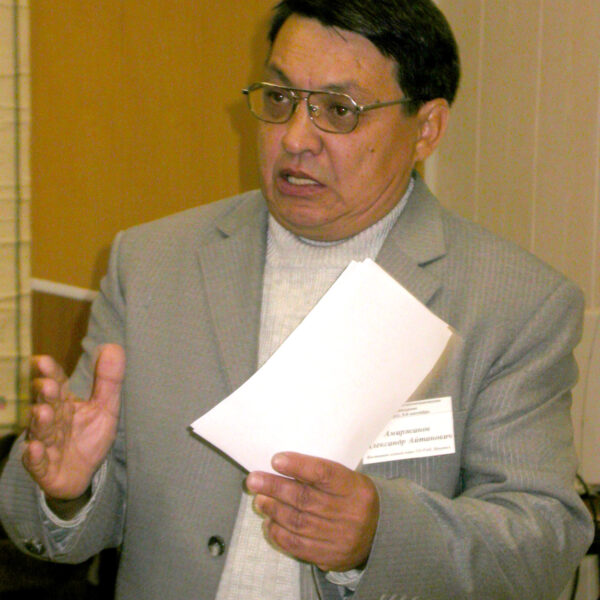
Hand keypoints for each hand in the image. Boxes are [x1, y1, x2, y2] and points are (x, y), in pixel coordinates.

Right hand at [23, 344, 124, 500]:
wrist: (82, 474)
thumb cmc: (90, 436)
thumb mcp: (106, 407)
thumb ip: (108, 380)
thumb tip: (113, 346)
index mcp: (65, 403)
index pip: (57, 384)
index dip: (51, 373)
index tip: (42, 360)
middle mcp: (51, 420)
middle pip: (48, 405)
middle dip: (46, 395)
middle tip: (47, 385)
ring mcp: (45, 443)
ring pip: (41, 431)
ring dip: (40, 422)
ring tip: (42, 412)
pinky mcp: (43, 468)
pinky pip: (37, 462)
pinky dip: (35, 456)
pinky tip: (35, 448)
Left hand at [245, 452, 378, 571]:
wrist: (381, 531)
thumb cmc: (355, 497)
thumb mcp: (348, 479)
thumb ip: (320, 474)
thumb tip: (282, 466)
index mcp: (355, 488)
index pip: (324, 473)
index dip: (298, 466)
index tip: (276, 460)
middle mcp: (349, 513)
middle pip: (305, 499)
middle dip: (275, 488)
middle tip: (254, 480)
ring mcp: (340, 537)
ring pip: (298, 522)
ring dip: (273, 509)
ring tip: (260, 499)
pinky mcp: (330, 556)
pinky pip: (298, 545)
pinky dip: (280, 533)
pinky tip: (270, 522)